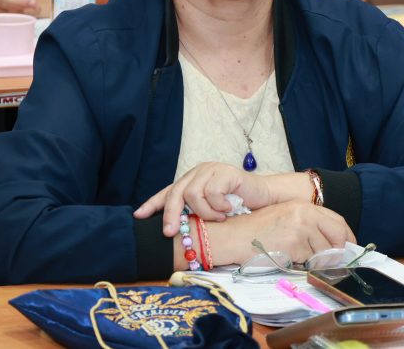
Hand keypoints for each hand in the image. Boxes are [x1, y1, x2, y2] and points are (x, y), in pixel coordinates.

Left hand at [135, 162, 275, 235]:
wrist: (264, 198)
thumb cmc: (237, 207)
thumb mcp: (212, 213)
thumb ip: (194, 215)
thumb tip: (173, 231)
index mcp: (192, 181)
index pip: (167, 191)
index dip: (152, 204)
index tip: (139, 217)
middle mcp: (198, 172)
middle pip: (176, 193)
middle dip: (171, 215)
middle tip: (171, 233)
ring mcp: (211, 170)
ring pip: (193, 195)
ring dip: (205, 213)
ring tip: (219, 218)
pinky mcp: (225, 171)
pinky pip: (212, 193)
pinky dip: (219, 207)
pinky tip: (229, 209)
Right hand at [207, 202, 355, 266]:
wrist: (234, 237)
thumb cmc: (255, 230)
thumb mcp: (284, 217)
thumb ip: (307, 225)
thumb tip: (331, 242)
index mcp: (302, 206)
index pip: (337, 221)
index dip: (346, 236)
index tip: (348, 246)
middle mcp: (304, 214)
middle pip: (338, 236)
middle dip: (338, 251)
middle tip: (333, 260)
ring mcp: (300, 229)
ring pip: (325, 252)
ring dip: (317, 260)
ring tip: (298, 257)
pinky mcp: (295, 245)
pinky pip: (310, 261)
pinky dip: (304, 264)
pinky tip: (289, 258)